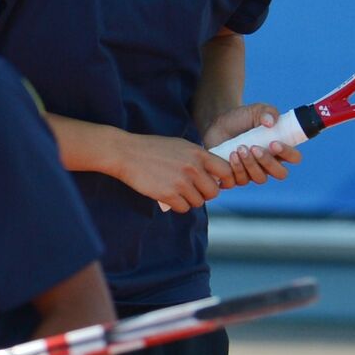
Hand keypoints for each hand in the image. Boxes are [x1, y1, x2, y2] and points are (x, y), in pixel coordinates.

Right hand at [111, 132, 236, 212]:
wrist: (127, 153)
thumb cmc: (153, 149)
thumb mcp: (180, 145)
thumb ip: (198, 158)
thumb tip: (215, 174)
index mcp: (198, 153)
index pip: (226, 171)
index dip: (225, 181)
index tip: (217, 184)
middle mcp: (193, 168)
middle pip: (213, 192)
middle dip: (204, 194)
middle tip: (193, 190)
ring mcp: (181, 182)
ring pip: (198, 202)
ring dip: (189, 200)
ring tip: (177, 192)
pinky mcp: (168, 194)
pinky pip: (183, 208)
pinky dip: (178, 206)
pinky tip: (169, 196)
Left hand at [202, 103, 302, 187]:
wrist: (218, 125)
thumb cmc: (241, 119)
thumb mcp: (255, 111)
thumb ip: (267, 112)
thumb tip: (270, 122)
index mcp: (279, 149)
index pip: (294, 157)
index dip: (288, 153)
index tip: (274, 143)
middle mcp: (269, 164)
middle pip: (280, 173)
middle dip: (268, 162)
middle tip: (255, 148)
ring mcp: (253, 172)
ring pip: (260, 178)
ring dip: (251, 164)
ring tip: (240, 148)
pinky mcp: (236, 177)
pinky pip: (240, 181)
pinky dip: (236, 169)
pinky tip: (231, 155)